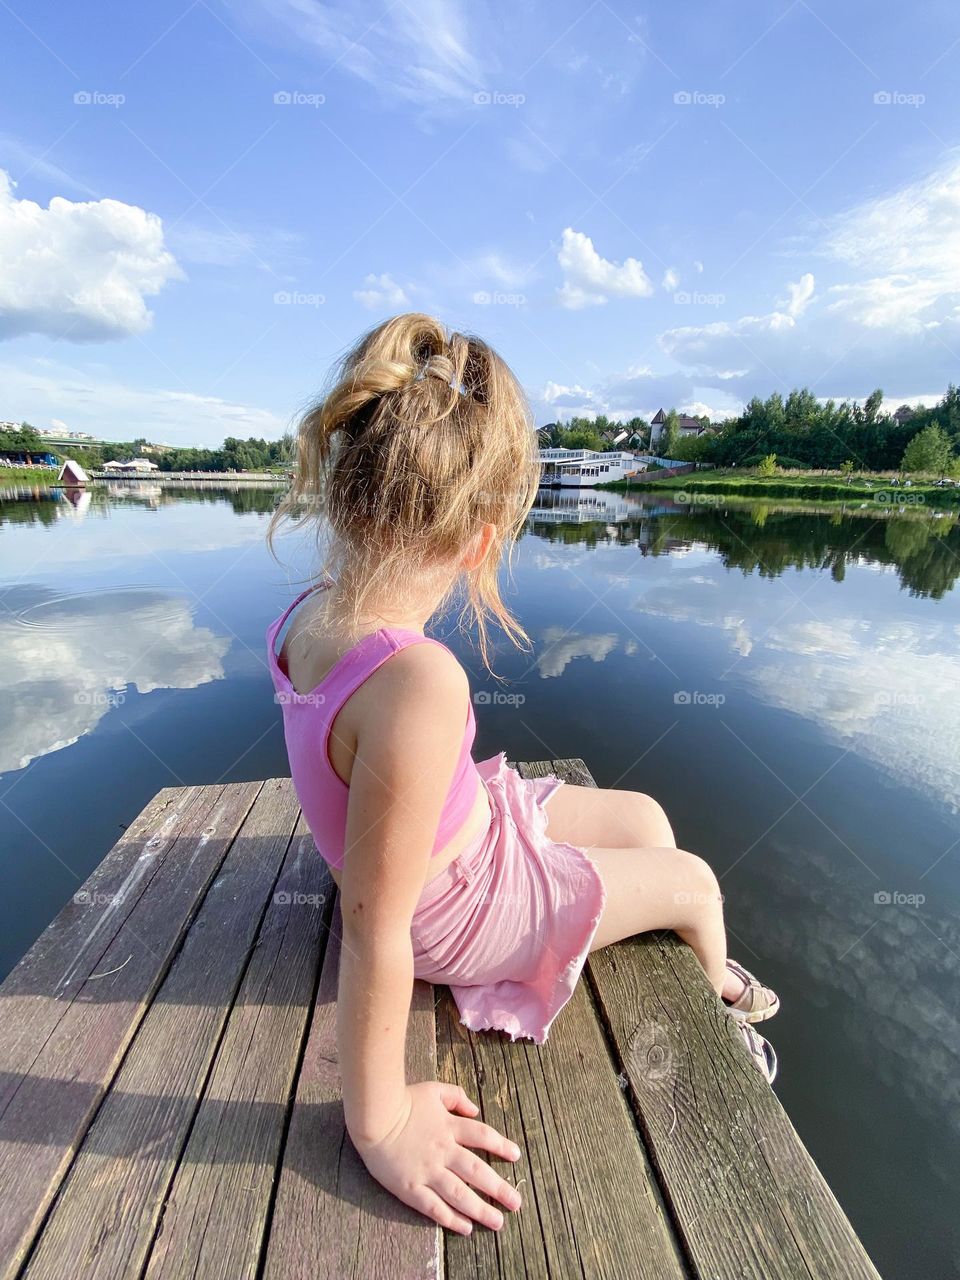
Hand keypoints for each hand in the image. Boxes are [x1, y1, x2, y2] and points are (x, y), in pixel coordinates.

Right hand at [352, 1081, 522, 1234]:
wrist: (373, 1116)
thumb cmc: (403, 1100)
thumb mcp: (433, 1090)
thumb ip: (456, 1097)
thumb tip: (474, 1110)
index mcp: (450, 1127)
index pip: (483, 1137)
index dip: (501, 1146)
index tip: (516, 1156)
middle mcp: (444, 1151)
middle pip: (477, 1171)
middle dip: (499, 1188)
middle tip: (516, 1202)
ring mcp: (428, 1171)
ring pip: (460, 1194)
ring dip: (480, 1210)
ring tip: (497, 1222)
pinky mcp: (411, 1188)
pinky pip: (434, 1207)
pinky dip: (451, 1219)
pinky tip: (465, 1227)